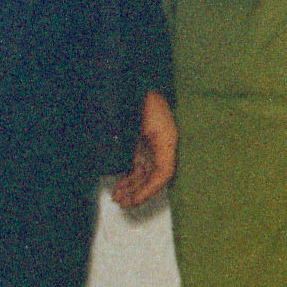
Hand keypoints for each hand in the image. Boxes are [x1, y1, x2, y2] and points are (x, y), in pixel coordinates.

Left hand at [109, 92, 177, 207]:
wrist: (137, 83)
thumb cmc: (147, 100)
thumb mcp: (147, 126)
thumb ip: (143, 150)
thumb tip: (137, 173)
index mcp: (167, 143)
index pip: (162, 175)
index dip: (148, 190)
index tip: (133, 200)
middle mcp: (160, 147)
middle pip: (151, 177)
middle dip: (137, 192)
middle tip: (124, 204)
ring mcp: (149, 145)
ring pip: (142, 173)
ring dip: (131, 186)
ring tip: (118, 197)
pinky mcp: (139, 142)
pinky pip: (136, 164)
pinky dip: (128, 175)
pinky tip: (120, 183)